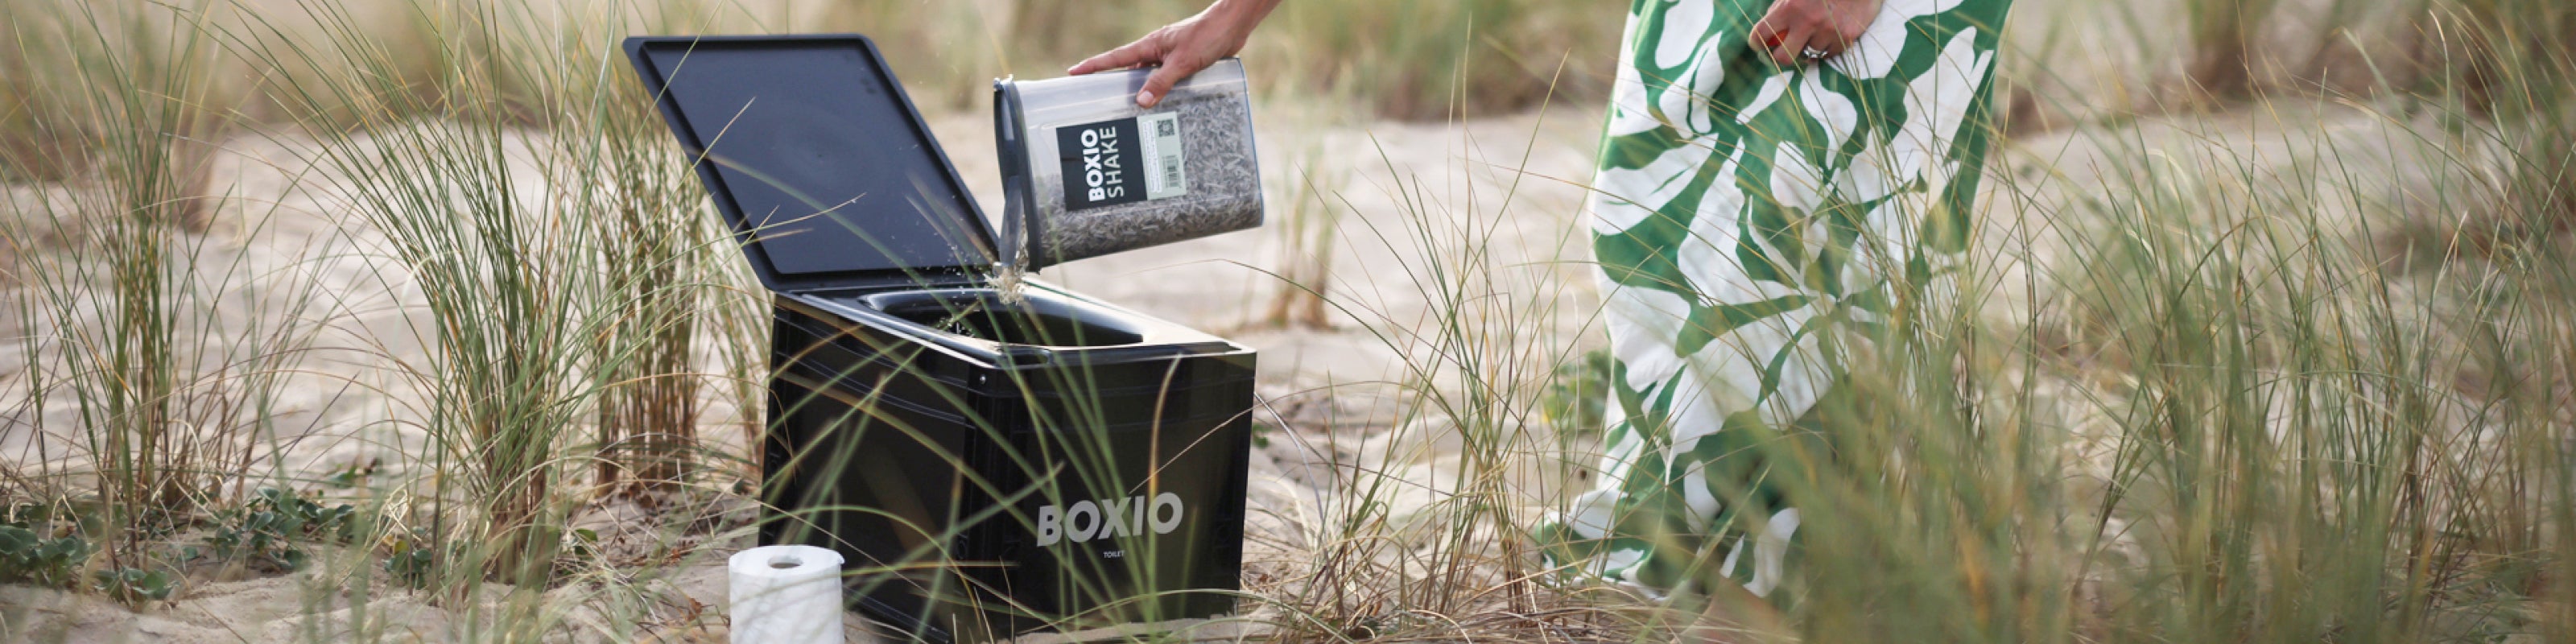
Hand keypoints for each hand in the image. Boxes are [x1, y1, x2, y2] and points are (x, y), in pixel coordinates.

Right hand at [1068, 0, 1281, 106]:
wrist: (1232, 26)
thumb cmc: (1207, 36)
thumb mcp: (1182, 62)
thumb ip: (1161, 82)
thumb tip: (1141, 101)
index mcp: (1150, 46)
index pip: (1114, 58)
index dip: (1093, 66)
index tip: (1073, 72)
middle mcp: (1156, 51)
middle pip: (1128, 70)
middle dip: (1113, 83)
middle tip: (1096, 99)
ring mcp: (1170, 56)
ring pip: (1148, 77)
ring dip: (1140, 90)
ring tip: (1128, 110)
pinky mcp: (1184, 62)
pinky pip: (1166, 79)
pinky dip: (1161, 90)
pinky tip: (1162, 104)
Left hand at [1749, 0, 1882, 65]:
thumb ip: (1781, 8)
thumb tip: (1768, 31)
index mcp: (1791, 6)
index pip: (1762, 32)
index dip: (1757, 43)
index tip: (1759, 46)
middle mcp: (1808, 20)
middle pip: (1784, 57)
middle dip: (1783, 56)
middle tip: (1786, 51)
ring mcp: (1828, 31)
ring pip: (1809, 55)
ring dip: (1810, 47)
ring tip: (1817, 32)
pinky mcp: (1846, 37)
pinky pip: (1829, 53)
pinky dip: (1828, 47)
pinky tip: (1831, 33)